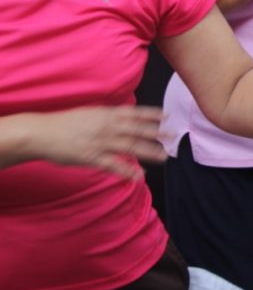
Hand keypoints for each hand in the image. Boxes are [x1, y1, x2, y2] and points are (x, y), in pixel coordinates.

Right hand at [22, 106, 166, 180]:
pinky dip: (128, 171)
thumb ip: (106, 116)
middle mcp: (106, 126)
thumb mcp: (88, 113)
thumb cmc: (63, 123)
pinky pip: (114, 165)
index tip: (167, 115)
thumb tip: (121, 117)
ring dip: (149, 152)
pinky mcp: (91, 158)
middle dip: (157, 133)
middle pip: (137, 130)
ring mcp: (100, 142)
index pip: (133, 113)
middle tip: (174, 136)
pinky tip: (140, 176)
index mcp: (105, 114)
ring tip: (164, 156)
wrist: (40, 133)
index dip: (151, 114)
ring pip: (130, 147)